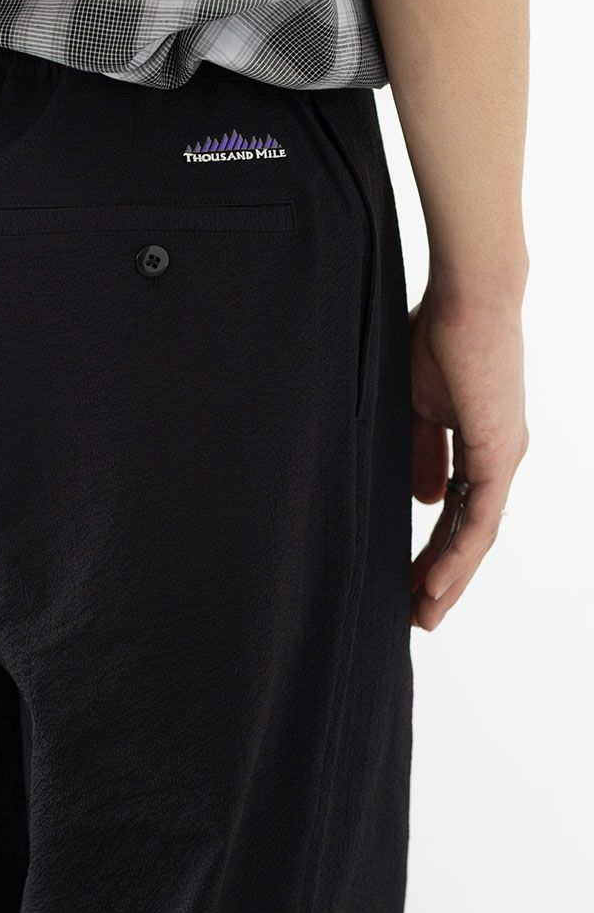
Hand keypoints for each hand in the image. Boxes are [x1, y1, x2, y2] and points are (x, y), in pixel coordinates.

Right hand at [409, 277, 528, 630]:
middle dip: (443, 576)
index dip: (434, 548)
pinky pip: (480, 516)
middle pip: (471, 533)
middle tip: (418, 615)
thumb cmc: (439, 337)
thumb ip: (424, 455)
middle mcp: (499, 457)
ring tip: (424, 612)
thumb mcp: (420, 408)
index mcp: (481, 444)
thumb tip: (425, 498)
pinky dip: (458, 552)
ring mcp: (503, 457)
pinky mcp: (500, 451)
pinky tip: (437, 580)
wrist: (468, 297)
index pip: (458, 511)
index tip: (408, 581)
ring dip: (450, 577)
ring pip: (478, 534)